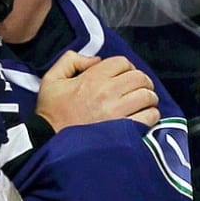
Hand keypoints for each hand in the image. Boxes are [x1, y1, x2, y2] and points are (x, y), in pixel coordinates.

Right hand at [35, 51, 159, 130]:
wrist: (49, 140)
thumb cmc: (51, 113)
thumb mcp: (51, 79)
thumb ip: (70, 60)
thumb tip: (95, 60)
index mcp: (92, 78)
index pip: (122, 62)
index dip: (124, 67)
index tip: (120, 76)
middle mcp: (107, 91)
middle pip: (140, 77)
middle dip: (140, 82)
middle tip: (133, 89)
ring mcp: (118, 111)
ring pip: (148, 95)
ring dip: (147, 98)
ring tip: (139, 104)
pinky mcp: (125, 128)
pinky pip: (150, 116)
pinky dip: (150, 115)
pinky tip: (140, 118)